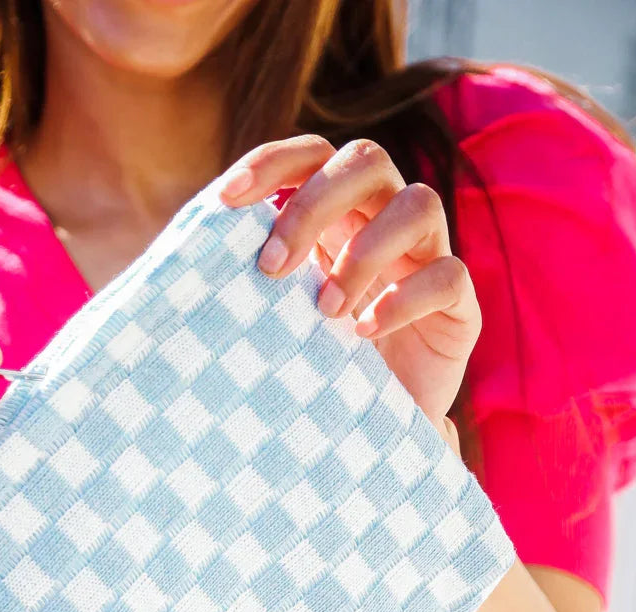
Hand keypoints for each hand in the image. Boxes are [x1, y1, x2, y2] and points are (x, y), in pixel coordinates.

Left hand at [219, 135, 480, 432]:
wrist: (372, 433)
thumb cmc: (315, 369)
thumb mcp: (275, 322)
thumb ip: (248, 286)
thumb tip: (177, 272)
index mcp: (337, 214)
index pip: (311, 155)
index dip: (271, 161)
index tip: (226, 200)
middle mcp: (385, 220)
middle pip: (366, 160)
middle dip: (313, 205)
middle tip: (271, 267)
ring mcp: (428, 256)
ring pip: (418, 204)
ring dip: (364, 252)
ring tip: (324, 311)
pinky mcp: (459, 303)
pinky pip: (448, 275)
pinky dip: (404, 299)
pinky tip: (365, 332)